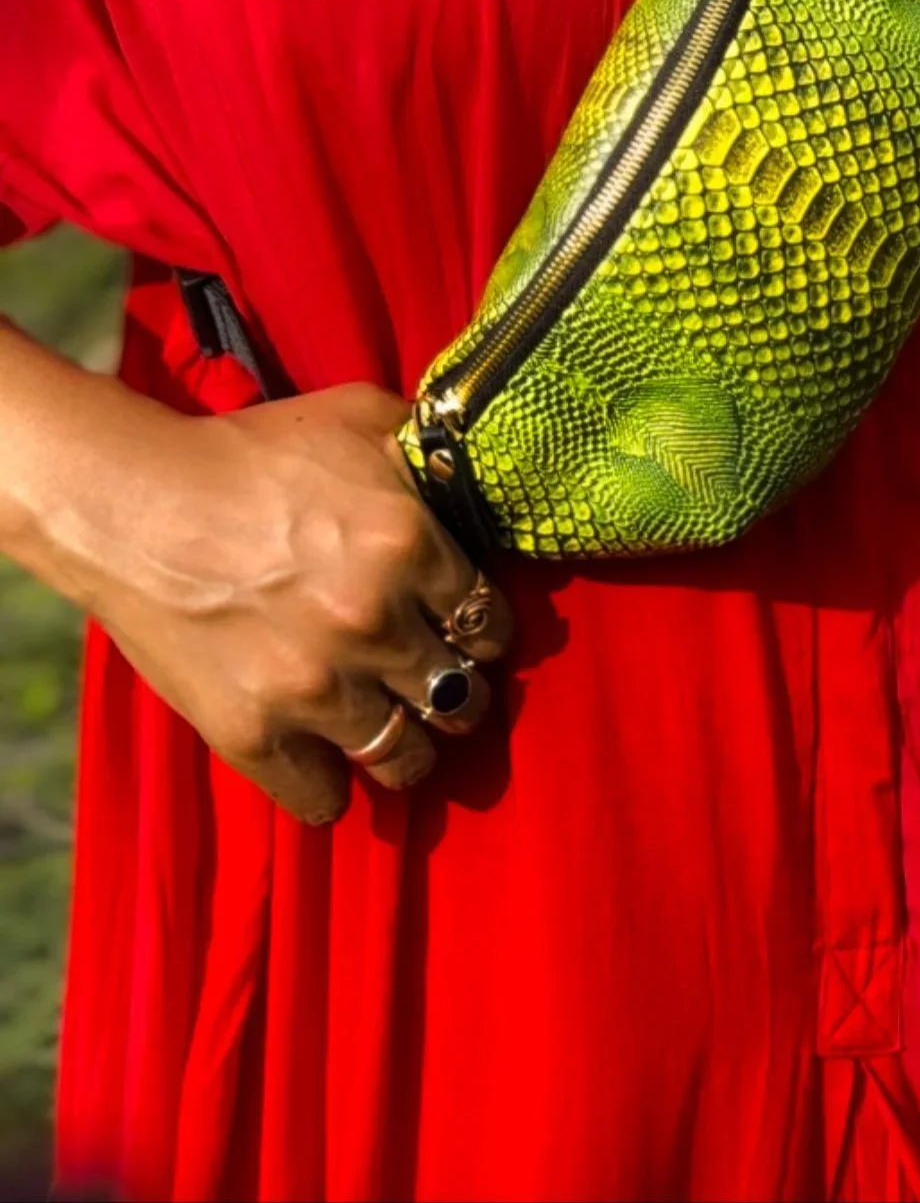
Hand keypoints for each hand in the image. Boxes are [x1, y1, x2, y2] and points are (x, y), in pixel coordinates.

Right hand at [76, 383, 511, 824]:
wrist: (130, 500)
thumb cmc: (247, 451)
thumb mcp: (357, 416)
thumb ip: (431, 449)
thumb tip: (477, 480)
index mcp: (407, 543)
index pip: (491, 621)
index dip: (485, 628)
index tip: (469, 631)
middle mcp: (372, 623)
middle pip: (461, 695)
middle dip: (459, 690)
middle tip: (440, 683)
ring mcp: (312, 687)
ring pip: (404, 758)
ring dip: (409, 749)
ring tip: (398, 733)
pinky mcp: (252, 734)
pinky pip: (323, 800)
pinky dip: (330, 789)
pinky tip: (327, 763)